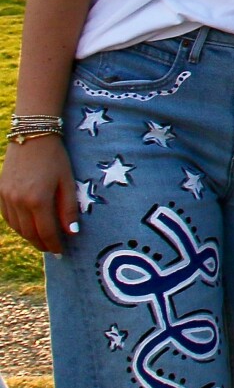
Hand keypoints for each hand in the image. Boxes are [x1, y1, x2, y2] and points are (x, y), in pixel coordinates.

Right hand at [0, 138, 78, 254]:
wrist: (32, 135)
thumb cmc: (55, 158)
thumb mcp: (67, 181)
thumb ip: (68, 208)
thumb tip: (71, 233)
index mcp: (37, 200)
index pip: (45, 232)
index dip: (53, 244)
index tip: (61, 252)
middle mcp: (18, 201)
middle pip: (29, 233)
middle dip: (42, 243)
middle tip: (52, 249)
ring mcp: (6, 197)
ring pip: (17, 227)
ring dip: (29, 236)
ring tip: (42, 240)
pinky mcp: (0, 192)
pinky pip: (8, 217)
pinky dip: (18, 225)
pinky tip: (27, 226)